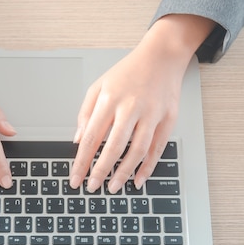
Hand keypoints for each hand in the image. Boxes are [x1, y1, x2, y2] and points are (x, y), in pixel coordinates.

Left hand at [69, 14, 215, 192]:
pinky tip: (138, 180)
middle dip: (101, 171)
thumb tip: (78, 141)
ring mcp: (152, 113)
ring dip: (124, 172)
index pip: (91, 137)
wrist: (161, 57)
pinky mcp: (168, 118)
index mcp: (109, 99)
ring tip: (113, 187)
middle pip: (114, 147)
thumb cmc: (127, 72)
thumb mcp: (99, 86)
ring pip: (137, 150)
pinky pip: (158, 148)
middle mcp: (130, 106)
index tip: (76, 178)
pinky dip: (148, 167)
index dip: (82, 162)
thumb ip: (85, 113)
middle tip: (93, 187)